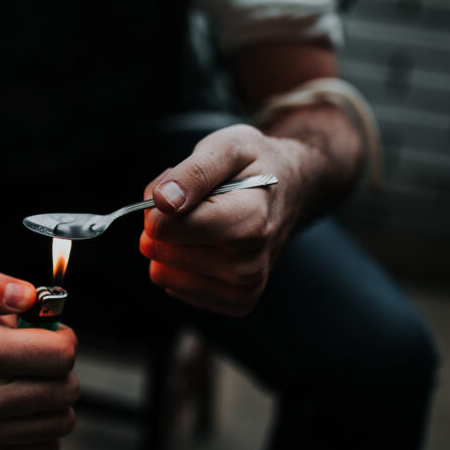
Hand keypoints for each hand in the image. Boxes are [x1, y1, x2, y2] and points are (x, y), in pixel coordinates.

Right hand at [0, 267, 78, 449]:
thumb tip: (25, 296)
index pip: (60, 356)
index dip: (65, 342)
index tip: (49, 335)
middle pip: (66, 391)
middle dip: (61, 371)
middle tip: (38, 361)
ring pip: (62, 422)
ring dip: (54, 399)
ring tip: (28, 381)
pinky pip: (50, 446)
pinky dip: (43, 425)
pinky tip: (19, 407)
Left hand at [139, 124, 309, 315]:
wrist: (291, 189)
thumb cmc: (255, 165)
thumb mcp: (227, 146)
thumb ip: (193, 172)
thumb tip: (162, 201)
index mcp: (250, 223)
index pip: (165, 228)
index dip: (158, 204)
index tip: (179, 189)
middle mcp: (251, 264)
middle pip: (161, 251)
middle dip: (164, 223)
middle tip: (194, 202)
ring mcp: (245, 288)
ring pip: (162, 274)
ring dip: (170, 244)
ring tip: (201, 221)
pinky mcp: (237, 302)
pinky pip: (175, 289)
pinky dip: (180, 266)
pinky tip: (205, 245)